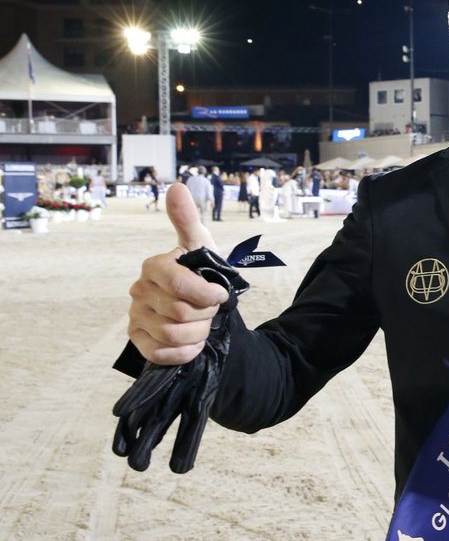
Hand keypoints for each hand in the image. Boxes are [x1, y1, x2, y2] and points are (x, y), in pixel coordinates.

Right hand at [127, 183, 227, 364]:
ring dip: (198, 333)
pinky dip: (185, 352)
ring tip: (203, 324)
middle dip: (206, 314)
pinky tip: (194, 342)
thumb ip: (188, 218)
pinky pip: (161, 354)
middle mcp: (138, 291)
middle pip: (179, 313)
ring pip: (172, 335)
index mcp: (154, 267)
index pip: (179, 284)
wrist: (203, 308)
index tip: (221, 295)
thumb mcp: (200, 246)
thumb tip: (177, 186)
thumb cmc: (202, 272)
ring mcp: (135, 317)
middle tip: (212, 310)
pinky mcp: (137, 341)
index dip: (207, 294)